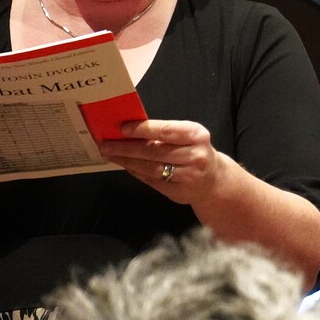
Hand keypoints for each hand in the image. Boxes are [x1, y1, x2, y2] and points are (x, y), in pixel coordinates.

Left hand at [99, 119, 221, 204]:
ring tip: (111, 155)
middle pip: (154, 151)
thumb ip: (165, 132)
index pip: (166, 131)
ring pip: (150, 167)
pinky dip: (136, 172)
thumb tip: (130, 129)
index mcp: (197, 135)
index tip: (122, 128)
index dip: (143, 129)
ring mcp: (188, 175)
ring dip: (127, 161)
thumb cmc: (195, 151)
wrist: (214, 179)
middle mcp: (195, 155)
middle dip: (127, 147)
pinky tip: (125, 166)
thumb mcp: (188, 136)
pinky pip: (152, 180)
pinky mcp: (179, 191)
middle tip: (106, 144)